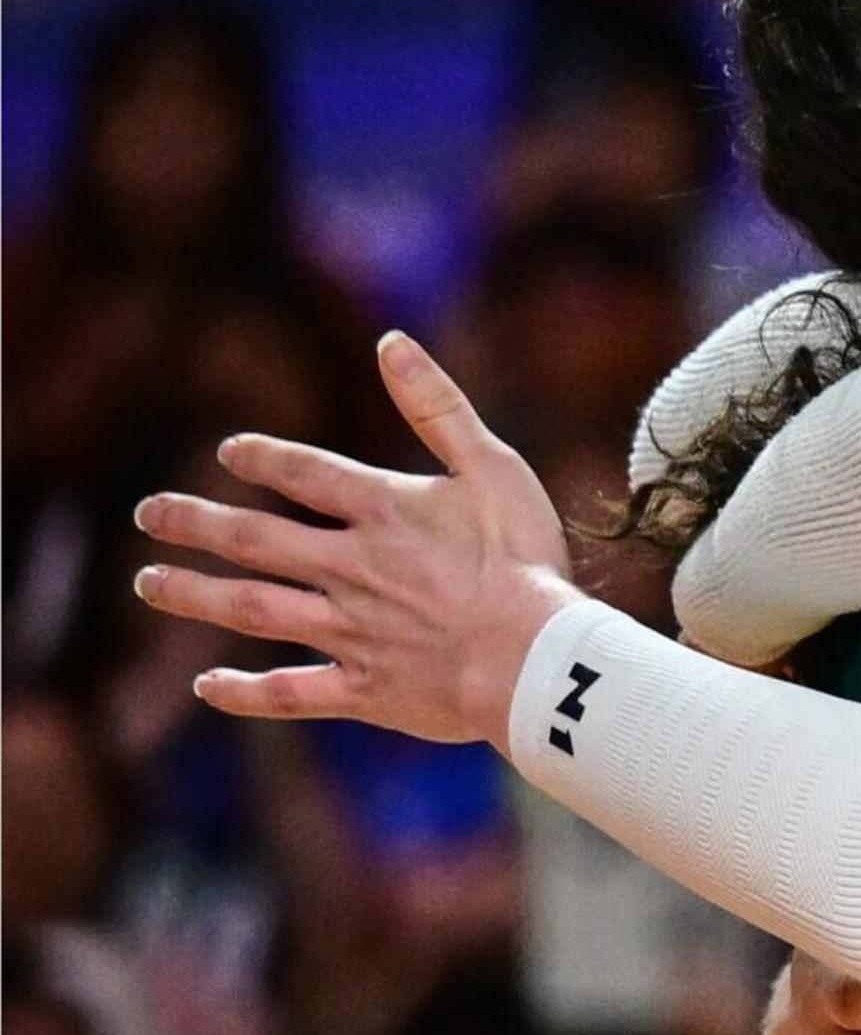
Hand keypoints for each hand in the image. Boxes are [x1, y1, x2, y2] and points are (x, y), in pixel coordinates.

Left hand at [133, 333, 575, 743]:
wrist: (538, 659)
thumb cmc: (528, 561)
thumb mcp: (495, 469)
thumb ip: (439, 407)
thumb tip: (391, 342)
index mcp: (385, 513)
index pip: (304, 474)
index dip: (262, 459)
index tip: (229, 453)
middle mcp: (352, 569)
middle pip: (256, 540)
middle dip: (197, 523)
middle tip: (152, 514)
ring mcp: (352, 632)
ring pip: (254, 609)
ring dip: (195, 594)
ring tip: (149, 582)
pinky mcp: (364, 688)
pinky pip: (290, 691)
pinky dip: (244, 691)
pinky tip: (205, 685)